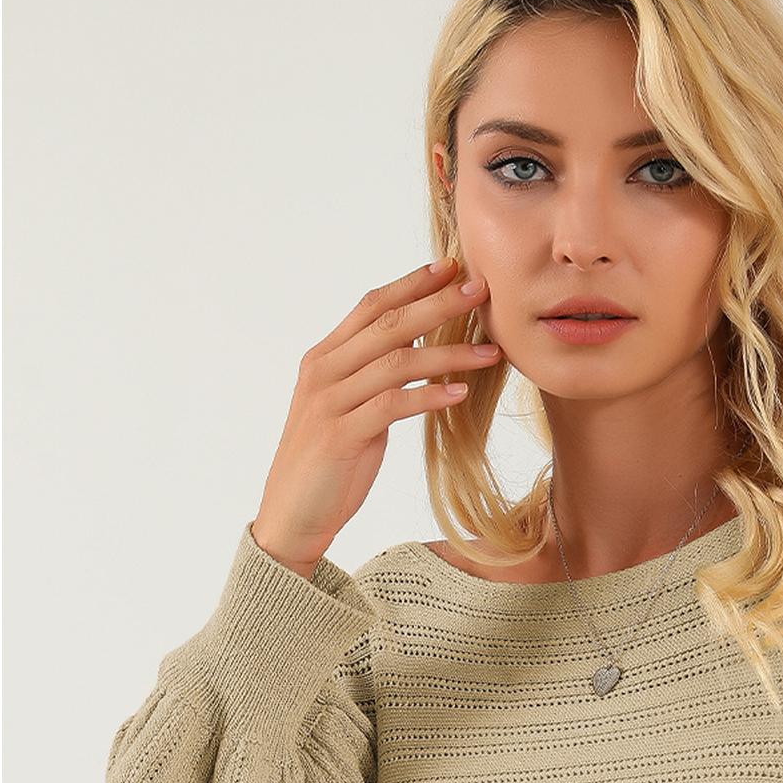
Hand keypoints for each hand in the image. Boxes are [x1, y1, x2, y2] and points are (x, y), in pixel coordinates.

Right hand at [251, 254, 501, 572]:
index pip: (371, 306)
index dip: (412, 284)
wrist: (291, 515)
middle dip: (437, 303)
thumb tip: (416, 348)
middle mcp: (324, 371)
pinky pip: (393, 405)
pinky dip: (429, 396)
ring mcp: (330, 401)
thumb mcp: (348, 409)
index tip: (451, 267)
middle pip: (388, 324)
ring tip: (491, 352)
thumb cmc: (328, 464)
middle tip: (479, 289)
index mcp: (324, 358)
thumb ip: (372, 376)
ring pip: (397, 361)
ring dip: (449, 354)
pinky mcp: (342, 435)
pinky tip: (460, 393)